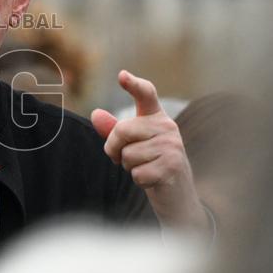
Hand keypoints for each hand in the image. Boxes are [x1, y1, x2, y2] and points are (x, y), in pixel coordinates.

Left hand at [91, 70, 207, 230]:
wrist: (178, 197)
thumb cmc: (151, 166)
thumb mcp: (132, 146)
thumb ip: (114, 131)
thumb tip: (95, 114)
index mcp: (157, 119)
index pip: (146, 95)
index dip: (134, 85)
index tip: (122, 75)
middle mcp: (168, 127)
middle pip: (123, 130)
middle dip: (114, 149)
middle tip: (122, 159)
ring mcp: (172, 146)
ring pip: (128, 154)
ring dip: (129, 167)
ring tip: (145, 168)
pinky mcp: (172, 166)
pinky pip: (137, 172)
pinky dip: (139, 180)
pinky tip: (153, 180)